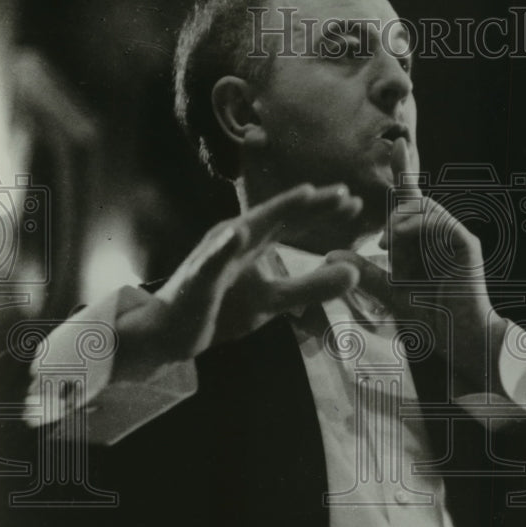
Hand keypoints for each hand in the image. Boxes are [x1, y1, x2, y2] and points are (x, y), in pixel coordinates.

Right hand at [114, 184, 362, 377]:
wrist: (169, 333)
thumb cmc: (221, 308)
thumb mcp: (274, 300)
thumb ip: (310, 286)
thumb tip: (353, 273)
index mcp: (253, 241)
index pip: (292, 220)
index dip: (321, 209)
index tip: (356, 203)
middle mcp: (234, 239)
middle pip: (277, 215)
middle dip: (309, 203)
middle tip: (345, 193)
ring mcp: (214, 256)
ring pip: (246, 228)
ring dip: (274, 210)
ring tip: (305, 194)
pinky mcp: (197, 278)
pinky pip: (210, 260)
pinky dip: (223, 246)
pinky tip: (237, 232)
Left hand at [328, 140, 507, 394]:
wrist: (457, 339)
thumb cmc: (429, 319)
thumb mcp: (389, 293)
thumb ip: (365, 273)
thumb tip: (330, 254)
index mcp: (419, 240)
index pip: (409, 197)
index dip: (403, 169)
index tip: (397, 141)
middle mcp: (437, 232)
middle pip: (416, 194)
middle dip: (401, 183)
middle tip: (391, 190)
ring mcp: (453, 236)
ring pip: (424, 206)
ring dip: (400, 218)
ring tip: (387, 243)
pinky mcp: (465, 245)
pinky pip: (438, 222)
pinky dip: (415, 227)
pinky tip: (397, 241)